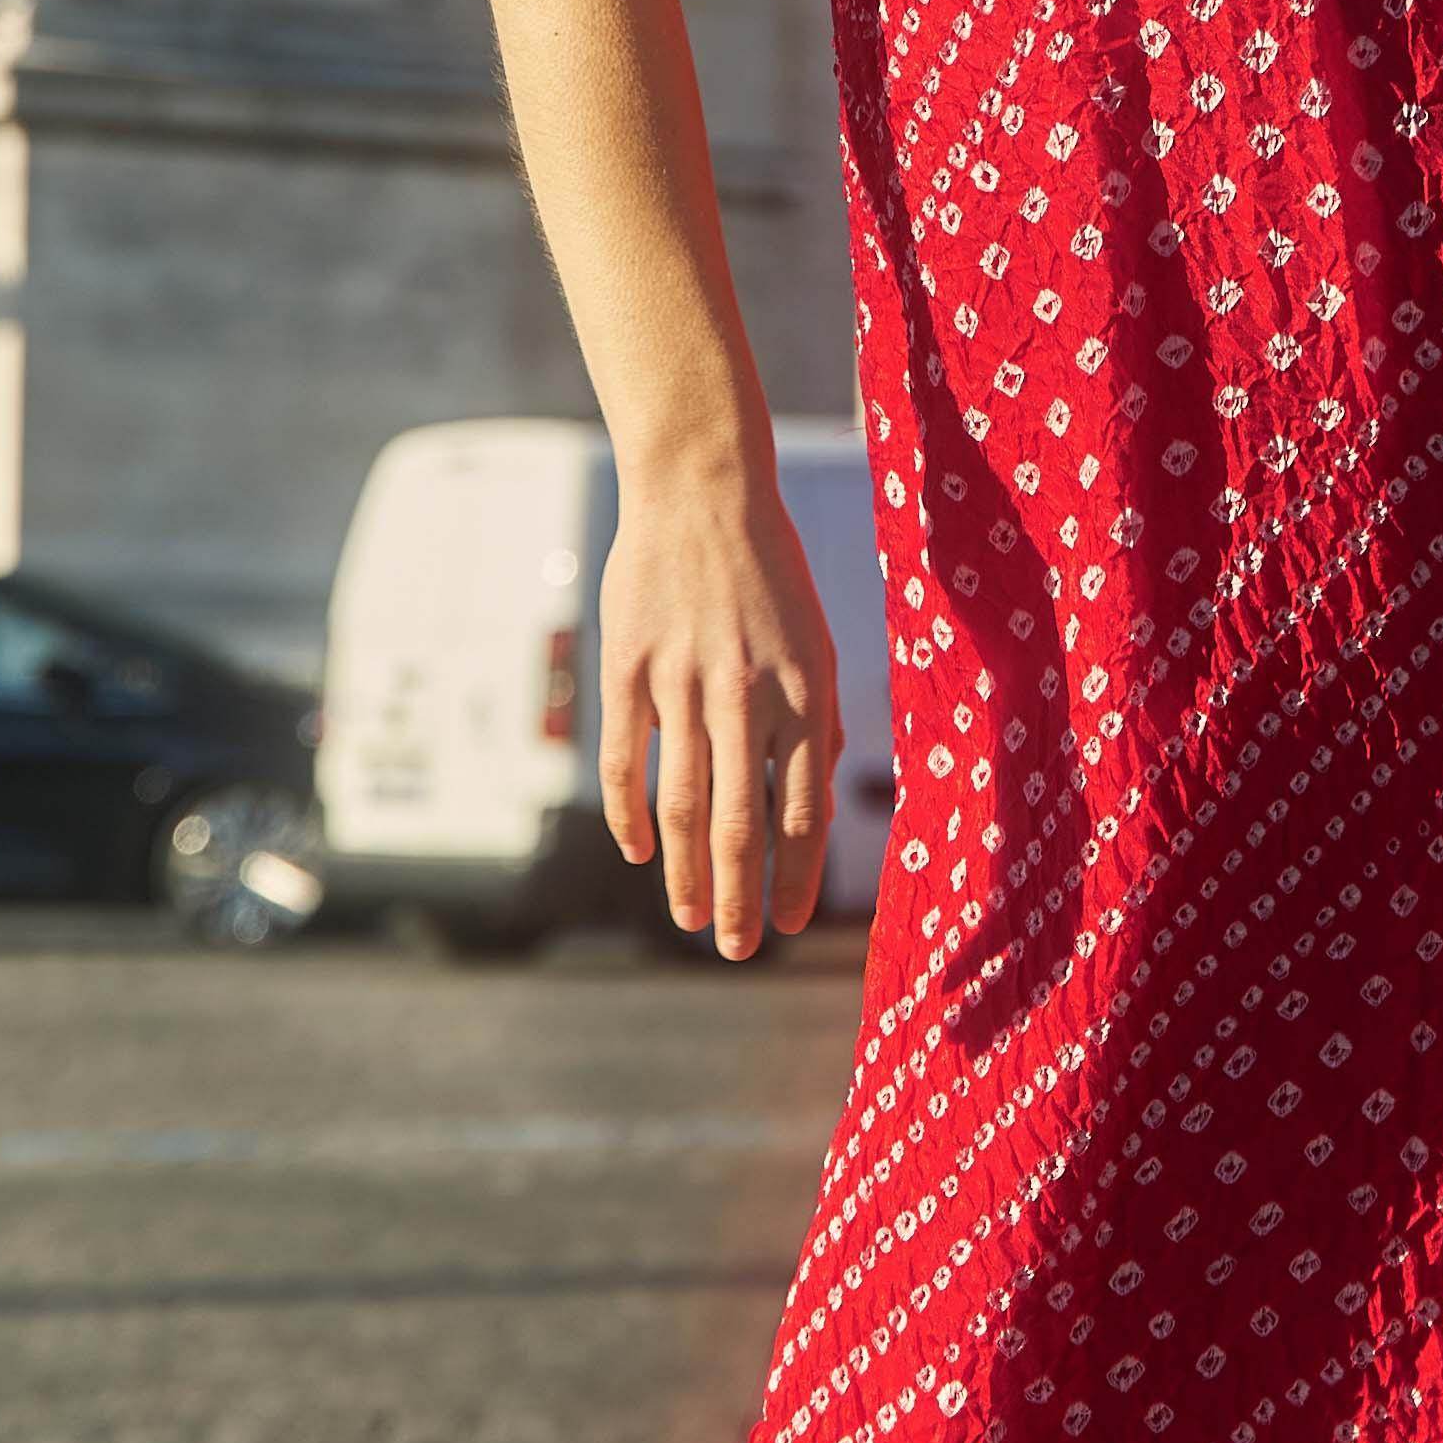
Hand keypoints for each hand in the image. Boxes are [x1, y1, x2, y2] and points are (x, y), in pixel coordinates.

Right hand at [597, 453, 842, 957]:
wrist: (704, 491)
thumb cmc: (769, 575)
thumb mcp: (816, 644)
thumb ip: (815, 722)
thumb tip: (813, 807)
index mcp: (802, 691)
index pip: (801, 810)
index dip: (794, 877)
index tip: (787, 925)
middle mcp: (746, 695)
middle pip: (742, 824)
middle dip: (741, 899)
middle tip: (735, 950)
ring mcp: (682, 683)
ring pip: (682, 806)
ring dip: (687, 875)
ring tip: (691, 920)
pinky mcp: (628, 669)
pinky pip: (627, 763)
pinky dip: (629, 819)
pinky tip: (638, 855)